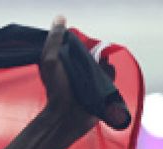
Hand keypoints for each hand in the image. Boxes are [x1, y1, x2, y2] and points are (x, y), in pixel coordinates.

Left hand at [38, 17, 129, 134]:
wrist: (65, 116)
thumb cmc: (56, 88)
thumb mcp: (50, 61)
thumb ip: (54, 40)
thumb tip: (60, 17)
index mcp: (70, 60)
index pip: (84, 45)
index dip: (86, 46)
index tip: (82, 53)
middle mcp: (82, 69)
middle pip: (98, 55)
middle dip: (97, 59)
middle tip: (86, 71)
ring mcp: (93, 80)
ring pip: (107, 67)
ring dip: (103, 72)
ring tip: (91, 83)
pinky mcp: (102, 91)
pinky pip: (113, 80)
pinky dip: (109, 81)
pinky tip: (100, 89)